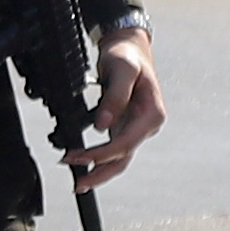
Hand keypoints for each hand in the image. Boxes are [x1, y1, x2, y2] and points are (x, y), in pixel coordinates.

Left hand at [73, 23, 161, 186]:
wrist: (128, 47)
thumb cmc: (128, 56)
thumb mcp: (123, 70)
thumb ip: (115, 97)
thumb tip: (102, 126)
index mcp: (152, 115)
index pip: (126, 143)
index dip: (101, 154)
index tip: (80, 157)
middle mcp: (145, 125)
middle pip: (123, 158)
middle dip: (99, 172)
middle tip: (77, 184)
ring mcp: (134, 127)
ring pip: (118, 158)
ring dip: (97, 170)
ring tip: (77, 181)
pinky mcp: (123, 126)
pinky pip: (111, 148)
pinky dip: (96, 157)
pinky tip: (82, 162)